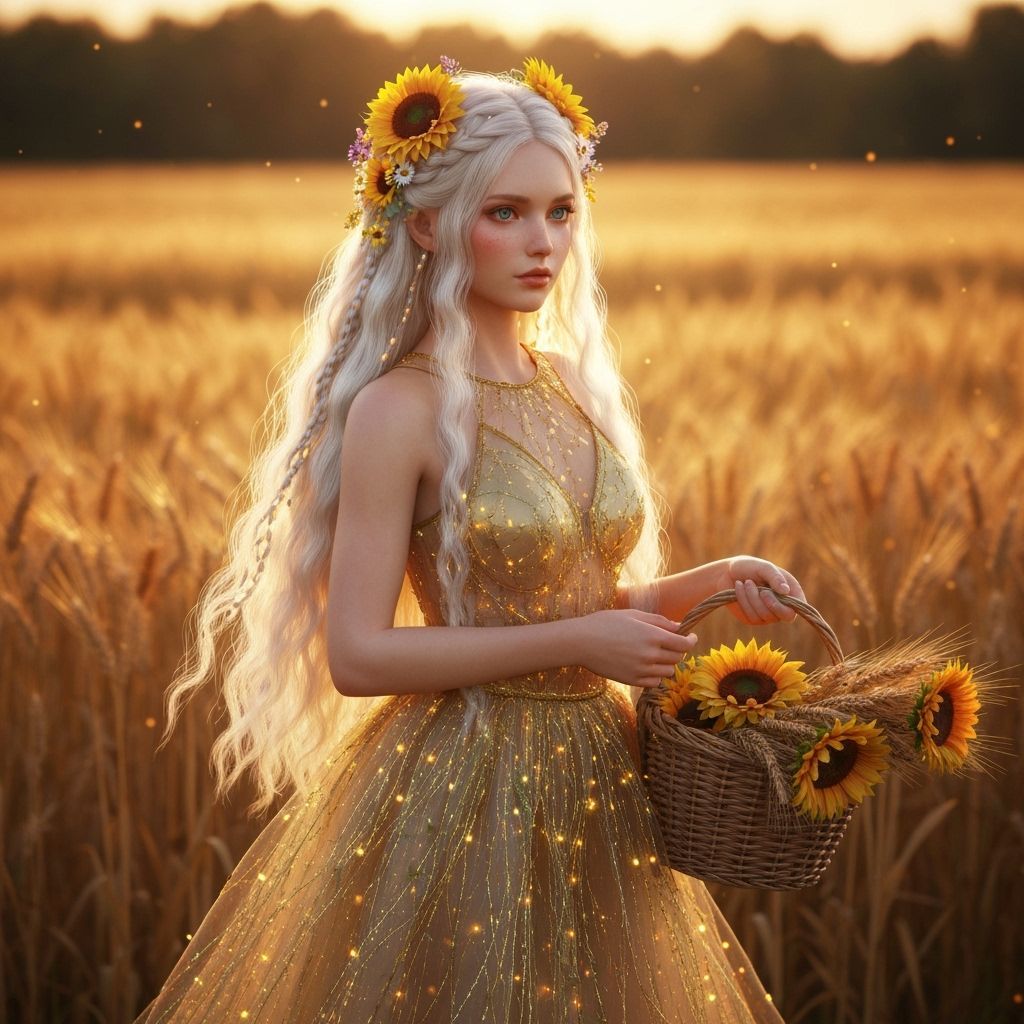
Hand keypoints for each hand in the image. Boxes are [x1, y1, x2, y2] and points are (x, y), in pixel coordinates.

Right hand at [576, 609, 698, 687]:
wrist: (581, 642)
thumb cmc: (605, 623)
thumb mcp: (633, 615)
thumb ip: (659, 621)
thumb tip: (679, 626)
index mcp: (652, 635)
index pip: (684, 644)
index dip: (691, 640)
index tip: (690, 637)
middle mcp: (650, 655)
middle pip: (678, 658)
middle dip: (677, 650)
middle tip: (669, 644)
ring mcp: (642, 670)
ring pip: (668, 671)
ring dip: (666, 663)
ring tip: (655, 655)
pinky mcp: (633, 680)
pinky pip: (655, 682)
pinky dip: (655, 675)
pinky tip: (646, 666)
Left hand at [720, 556, 806, 624]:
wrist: (726, 573)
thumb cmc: (749, 567)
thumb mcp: (763, 567)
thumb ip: (775, 577)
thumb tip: (786, 591)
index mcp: (790, 591)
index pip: (798, 607)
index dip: (788, 605)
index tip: (769, 593)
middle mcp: (782, 605)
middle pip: (784, 616)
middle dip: (768, 602)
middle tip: (758, 588)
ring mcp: (767, 614)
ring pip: (765, 615)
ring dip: (752, 597)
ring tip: (746, 582)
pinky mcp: (752, 619)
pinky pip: (751, 616)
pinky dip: (743, 600)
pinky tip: (738, 587)